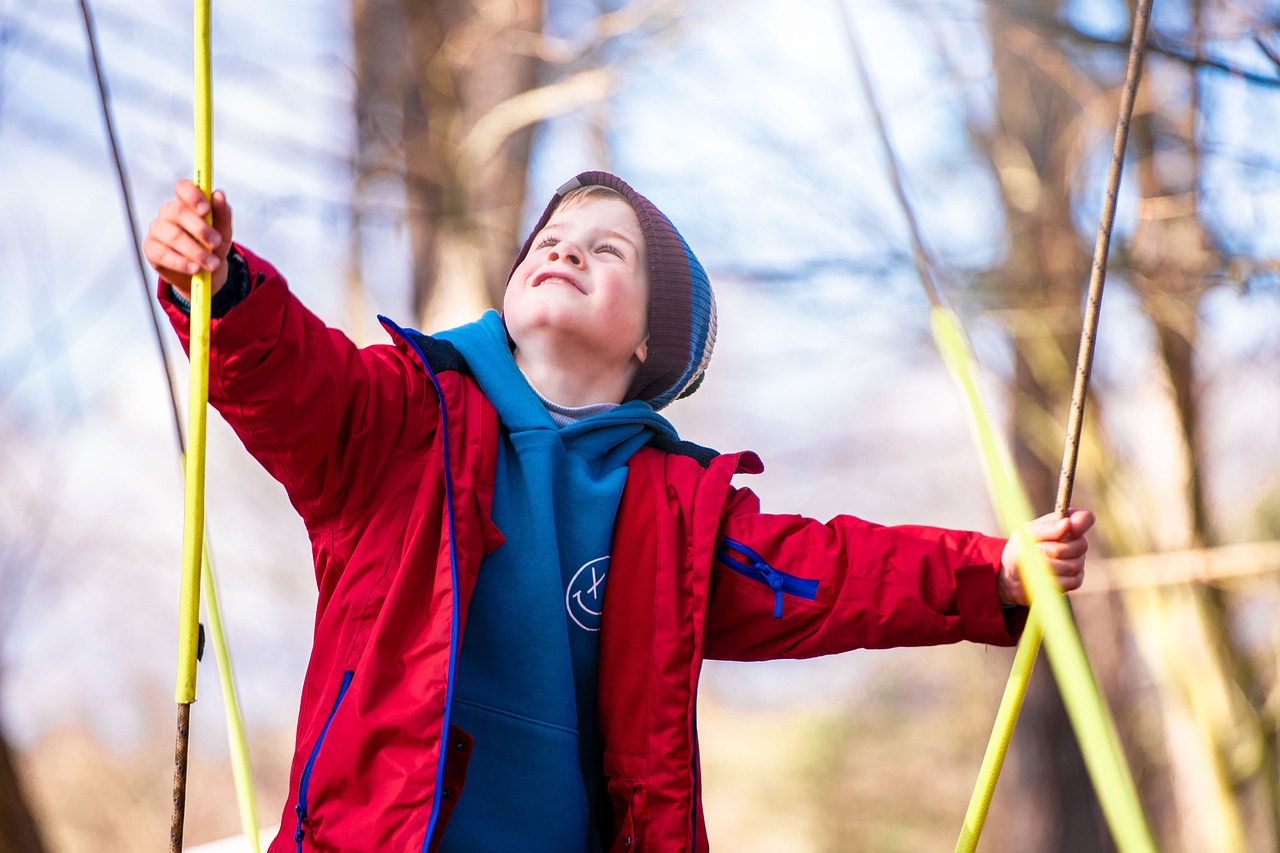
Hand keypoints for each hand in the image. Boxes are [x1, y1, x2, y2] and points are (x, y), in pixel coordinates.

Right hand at [144, 180, 233, 298]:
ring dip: (196, 252)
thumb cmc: (212, 245)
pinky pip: (163, 254)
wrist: (204, 272)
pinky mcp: (150, 248)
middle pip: (179, 212)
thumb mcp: (223, 231)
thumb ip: (223, 213)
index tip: (206, 210)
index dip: (192, 196)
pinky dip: (181, 262)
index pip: (183, 188)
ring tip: (212, 264)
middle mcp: (169, 212)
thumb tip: (219, 194)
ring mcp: (157, 229)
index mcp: (187, 202)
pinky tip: (195, 269)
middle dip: (200, 229)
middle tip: (216, 244)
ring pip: (173, 236)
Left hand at [997, 508, 1093, 605]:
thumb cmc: (1020, 547)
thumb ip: (1047, 528)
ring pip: (1073, 565)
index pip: (1085, 518)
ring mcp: (1078, 561)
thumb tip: (1067, 523)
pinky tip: (1041, 575)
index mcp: (1066, 524)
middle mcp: (1077, 542)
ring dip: (1049, 565)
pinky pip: (1070, 581)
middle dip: (1056, 550)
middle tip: (1037, 549)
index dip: (1080, 522)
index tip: (1066, 526)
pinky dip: (1052, 579)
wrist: (1012, 574)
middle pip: (1081, 545)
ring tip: (1034, 561)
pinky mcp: (1075, 580)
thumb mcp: (1027, 533)